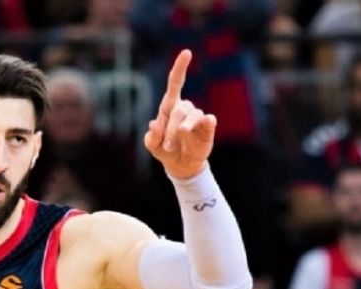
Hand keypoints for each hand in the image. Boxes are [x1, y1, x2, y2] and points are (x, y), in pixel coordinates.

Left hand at [143, 49, 216, 178]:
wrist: (180, 164)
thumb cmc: (164, 150)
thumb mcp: (152, 146)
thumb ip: (151, 137)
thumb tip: (154, 123)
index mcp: (169, 107)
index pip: (175, 83)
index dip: (180, 68)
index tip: (187, 52)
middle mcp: (185, 108)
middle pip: (180, 108)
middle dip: (172, 128)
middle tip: (167, 145)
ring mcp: (197, 117)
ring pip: (193, 115)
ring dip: (182, 130)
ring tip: (174, 145)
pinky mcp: (208, 127)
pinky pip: (209, 120)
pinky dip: (208, 122)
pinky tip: (207, 122)